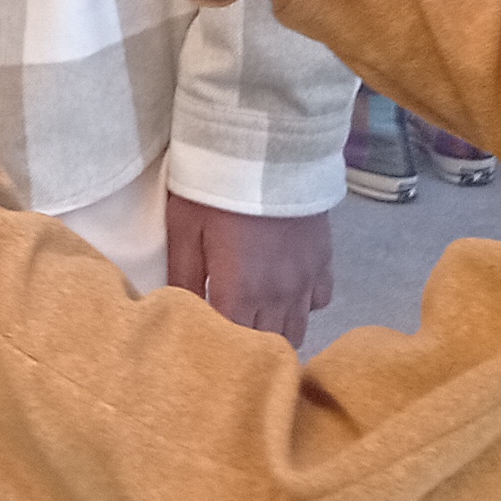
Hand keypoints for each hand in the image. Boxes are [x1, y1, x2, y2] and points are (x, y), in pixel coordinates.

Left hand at [166, 196, 331, 340]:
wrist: (266, 148)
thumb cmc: (214, 190)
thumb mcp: (184, 229)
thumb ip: (181, 277)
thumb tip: (176, 316)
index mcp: (239, 294)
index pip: (233, 348)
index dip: (218, 352)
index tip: (206, 346)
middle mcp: (278, 297)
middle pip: (267, 345)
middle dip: (247, 348)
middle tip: (228, 338)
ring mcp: (306, 282)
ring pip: (296, 330)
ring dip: (276, 332)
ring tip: (256, 322)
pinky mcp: (325, 262)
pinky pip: (319, 302)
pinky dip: (304, 306)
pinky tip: (285, 293)